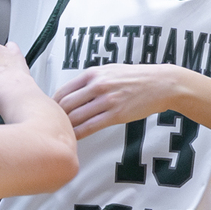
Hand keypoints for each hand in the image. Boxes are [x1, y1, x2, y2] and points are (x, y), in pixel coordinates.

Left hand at [55, 64, 182, 138]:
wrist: (161, 84)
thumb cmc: (136, 77)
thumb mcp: (110, 70)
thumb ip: (91, 80)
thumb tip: (73, 93)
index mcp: (93, 74)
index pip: (64, 90)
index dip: (53, 103)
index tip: (49, 112)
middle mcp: (98, 85)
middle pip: (66, 104)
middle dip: (55, 117)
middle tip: (51, 127)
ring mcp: (107, 100)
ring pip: (76, 117)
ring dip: (66, 127)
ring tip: (61, 135)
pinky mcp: (116, 114)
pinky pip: (91, 126)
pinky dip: (79, 134)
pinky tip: (75, 138)